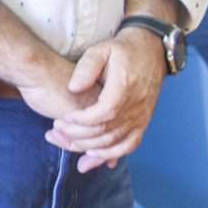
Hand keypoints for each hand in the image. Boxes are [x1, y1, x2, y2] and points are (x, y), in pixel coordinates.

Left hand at [49, 32, 167, 168]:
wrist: (151, 50)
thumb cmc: (122, 49)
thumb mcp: (101, 50)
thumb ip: (86, 68)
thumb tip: (73, 88)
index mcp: (125, 88)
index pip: (104, 113)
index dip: (82, 121)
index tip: (63, 120)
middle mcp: (137, 106)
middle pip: (108, 132)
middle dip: (79, 137)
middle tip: (55, 132)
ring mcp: (142, 115)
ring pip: (118, 142)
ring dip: (91, 149)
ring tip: (66, 145)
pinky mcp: (144, 120)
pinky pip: (131, 144)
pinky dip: (113, 154)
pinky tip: (93, 158)